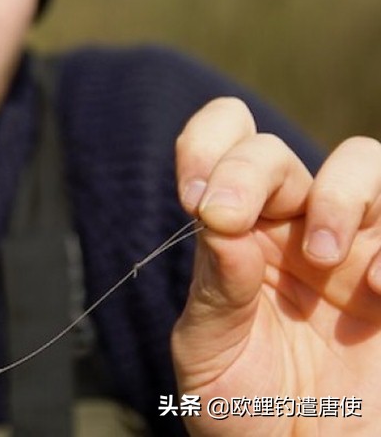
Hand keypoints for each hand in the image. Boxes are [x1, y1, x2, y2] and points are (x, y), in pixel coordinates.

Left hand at [171, 97, 380, 434]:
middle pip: (276, 153)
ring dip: (338, 194)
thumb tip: (219, 219)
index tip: (194, 197)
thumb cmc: (243, 411)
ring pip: (363, 162)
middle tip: (228, 217)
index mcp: (236, 233)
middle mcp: (291, 229)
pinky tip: (380, 290)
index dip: (206, 145)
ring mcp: (354, 252)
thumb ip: (215, 288)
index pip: (223, 145)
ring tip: (321, 254)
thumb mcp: (209, 353)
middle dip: (249, 173)